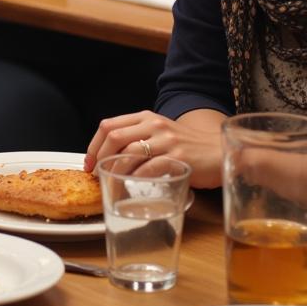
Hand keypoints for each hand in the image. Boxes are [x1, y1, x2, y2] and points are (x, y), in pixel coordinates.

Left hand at [84, 109, 224, 188]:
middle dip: (99, 157)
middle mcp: (153, 124)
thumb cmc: (187, 146)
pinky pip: (150, 168)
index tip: (88, 163)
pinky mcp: (179, 157)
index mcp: (145, 117)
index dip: (93, 145)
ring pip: (129, 153)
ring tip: (110, 185)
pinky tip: (132, 188)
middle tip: (96, 175)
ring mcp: (166, 140)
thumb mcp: (160, 134)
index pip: (108, 125)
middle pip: (114, 137)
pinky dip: (136, 179)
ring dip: (114, 171)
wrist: (218, 151)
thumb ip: (138, 138)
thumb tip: (109, 158)